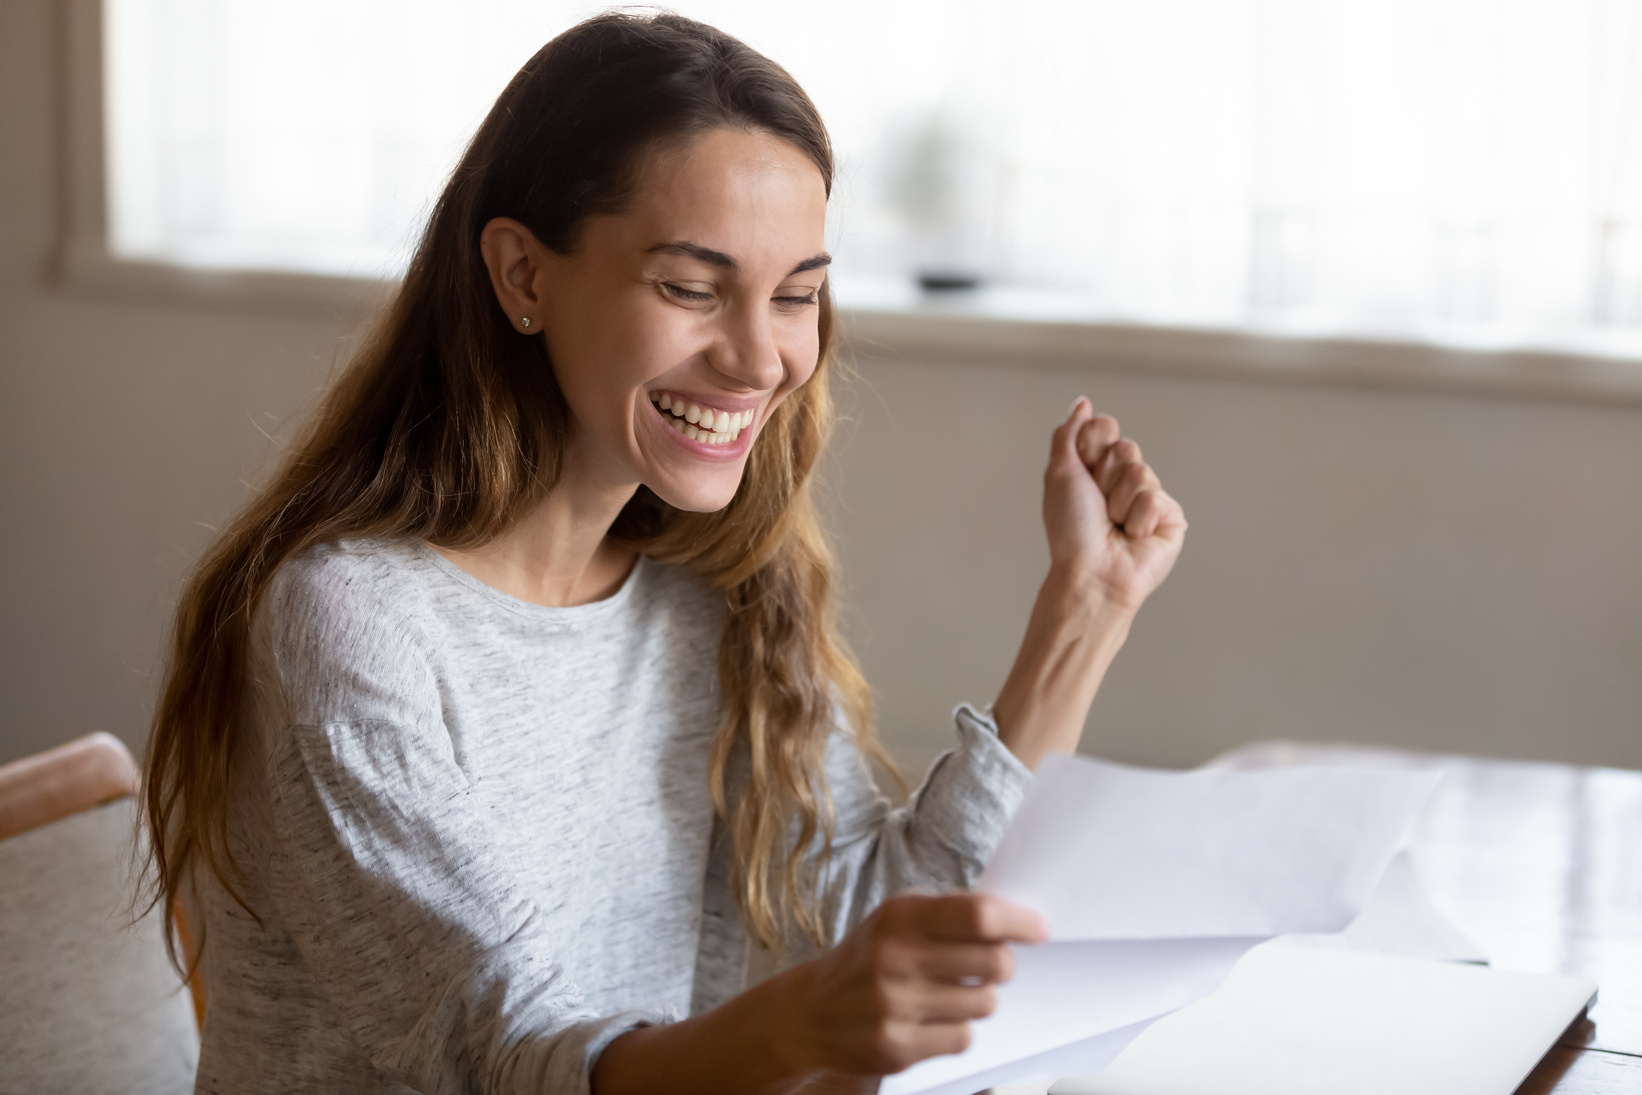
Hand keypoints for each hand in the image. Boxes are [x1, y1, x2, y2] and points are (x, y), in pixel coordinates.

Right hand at [776, 893, 1047, 1077]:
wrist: (812, 1012)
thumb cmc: (869, 957)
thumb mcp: (897, 918)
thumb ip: (949, 912)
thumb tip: (1014, 917)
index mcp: (899, 917)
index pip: (978, 916)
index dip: (1017, 922)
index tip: (1037, 929)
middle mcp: (895, 958)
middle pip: (994, 963)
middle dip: (1002, 964)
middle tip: (989, 964)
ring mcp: (895, 1006)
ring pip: (984, 1004)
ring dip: (978, 999)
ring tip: (949, 992)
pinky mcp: (897, 1046)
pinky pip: (963, 1038)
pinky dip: (957, 1029)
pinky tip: (931, 1019)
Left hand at [1043, 398, 1186, 612]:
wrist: (1092, 572)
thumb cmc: (1071, 530)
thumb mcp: (1060, 473)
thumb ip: (1069, 434)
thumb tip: (1082, 403)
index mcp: (1097, 469)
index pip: (1105, 428)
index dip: (1092, 447)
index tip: (1082, 473)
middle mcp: (1123, 481)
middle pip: (1126, 447)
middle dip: (1105, 477)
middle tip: (1098, 505)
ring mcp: (1149, 499)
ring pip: (1142, 471)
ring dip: (1119, 501)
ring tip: (1114, 525)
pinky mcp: (1171, 518)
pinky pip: (1155, 498)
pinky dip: (1137, 518)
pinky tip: (1132, 537)